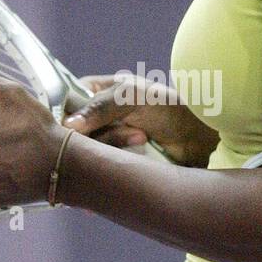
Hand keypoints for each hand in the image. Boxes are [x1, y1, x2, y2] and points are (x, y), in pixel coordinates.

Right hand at [62, 72, 219, 167]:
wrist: (197, 135)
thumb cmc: (168, 106)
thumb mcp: (133, 97)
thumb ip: (101, 107)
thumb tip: (69, 126)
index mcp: (92, 91)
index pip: (64, 106)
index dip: (71, 120)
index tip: (85, 129)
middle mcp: (92, 116)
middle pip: (73, 134)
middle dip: (103, 136)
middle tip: (135, 132)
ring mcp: (101, 140)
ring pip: (86, 153)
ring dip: (115, 148)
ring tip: (142, 139)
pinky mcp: (111, 162)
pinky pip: (97, 170)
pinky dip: (110, 170)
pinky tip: (129, 165)